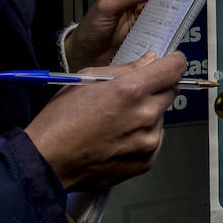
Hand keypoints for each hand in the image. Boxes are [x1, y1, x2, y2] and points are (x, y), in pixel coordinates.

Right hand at [24, 50, 184, 190]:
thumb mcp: (87, 79)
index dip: (172, 62)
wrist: (47, 161)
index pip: (175, 68)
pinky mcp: (145, 161)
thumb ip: (125, 69)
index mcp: (131, 91)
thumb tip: (150, 60)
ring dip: (147, 114)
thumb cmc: (60, 121)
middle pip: (171, 91)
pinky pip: (154, 139)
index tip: (168, 63)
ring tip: (116, 120)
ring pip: (161, 116)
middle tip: (129, 95)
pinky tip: (117, 137)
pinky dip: (142, 135)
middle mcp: (145, 116)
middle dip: (155, 88)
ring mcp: (147, 142)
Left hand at [66, 0, 176, 67]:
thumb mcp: (106, 6)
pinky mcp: (148, 29)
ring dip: (174, 4)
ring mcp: (145, 13)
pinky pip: (163, 23)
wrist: (87, 53)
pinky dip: (170, 23)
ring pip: (166, 4)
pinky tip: (170, 24)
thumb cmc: (91, 27)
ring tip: (179, 7)